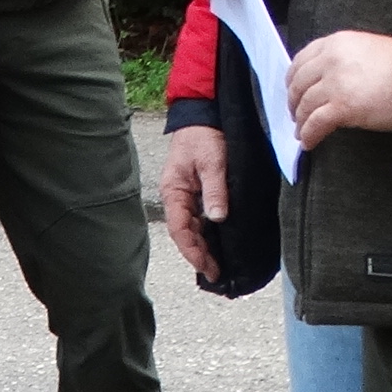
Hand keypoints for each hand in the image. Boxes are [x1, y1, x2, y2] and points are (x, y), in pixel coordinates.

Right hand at [160, 123, 229, 283]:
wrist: (201, 118)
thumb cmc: (203, 138)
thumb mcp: (212, 162)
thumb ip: (215, 190)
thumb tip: (217, 218)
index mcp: (174, 192)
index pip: (179, 229)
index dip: (192, 251)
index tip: (207, 267)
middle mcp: (176, 198)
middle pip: (184, 233)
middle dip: (198, 255)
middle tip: (217, 274)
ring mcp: (184, 196)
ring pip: (191, 228)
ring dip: (202, 247)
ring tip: (217, 265)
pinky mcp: (195, 193)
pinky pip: (197, 220)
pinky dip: (206, 234)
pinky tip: (217, 244)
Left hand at [287, 31, 391, 148]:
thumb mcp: (366, 49)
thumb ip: (343, 58)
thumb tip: (326, 78)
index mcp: (336, 43)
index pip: (301, 61)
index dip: (293, 80)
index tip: (293, 90)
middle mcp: (330, 61)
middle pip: (299, 84)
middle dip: (294, 102)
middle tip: (296, 114)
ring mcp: (335, 84)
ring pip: (305, 105)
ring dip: (300, 121)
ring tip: (302, 131)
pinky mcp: (343, 107)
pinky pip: (315, 123)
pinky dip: (309, 134)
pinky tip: (308, 142)